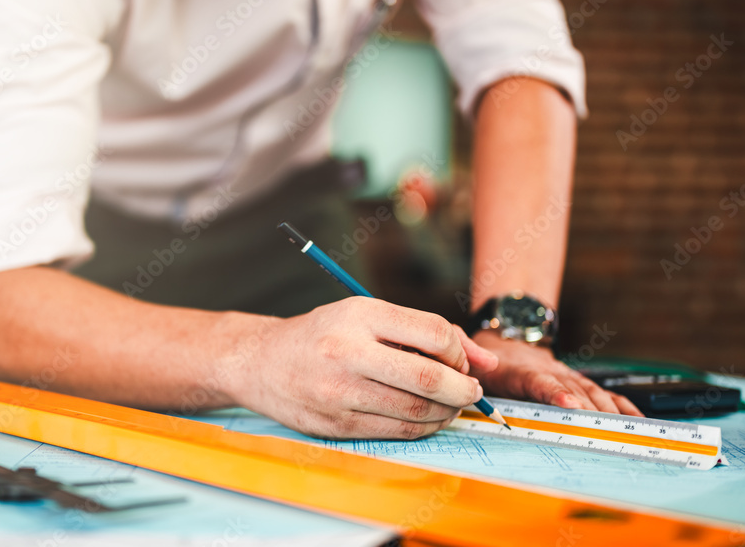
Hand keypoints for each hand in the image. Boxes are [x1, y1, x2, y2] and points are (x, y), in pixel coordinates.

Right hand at [228, 297, 499, 439]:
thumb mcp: (366, 314)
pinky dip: (423, 427)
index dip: (460, 352)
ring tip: (451, 405)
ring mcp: (340, 391)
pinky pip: (396, 431)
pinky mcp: (337, 423)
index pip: (433, 333)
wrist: (260, 362)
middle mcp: (348, 352)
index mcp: (359, 315)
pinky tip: (427, 418)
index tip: (464, 361)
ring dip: (447, 413)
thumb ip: (424, 331)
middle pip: (429, 378)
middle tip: (471, 392)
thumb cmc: (321, 334)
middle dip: (464, 390)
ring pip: (417, 411)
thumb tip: (484, 361)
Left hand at [470, 331, 642, 415]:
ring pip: (593, 392)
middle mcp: (551, 372)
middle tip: (606, 431)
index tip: (570, 404)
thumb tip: (474, 386)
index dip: (556, 393)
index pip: (541, 382)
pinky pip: (605, 394)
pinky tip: (638, 421)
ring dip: (609, 411)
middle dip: (591, 411)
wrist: (508, 341)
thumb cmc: (490, 364)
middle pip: (574, 391)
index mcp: (522, 372)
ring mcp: (568, 376)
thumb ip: (473, 376)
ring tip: (624, 431)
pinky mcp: (580, 382)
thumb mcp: (475, 366)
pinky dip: (622, 407)